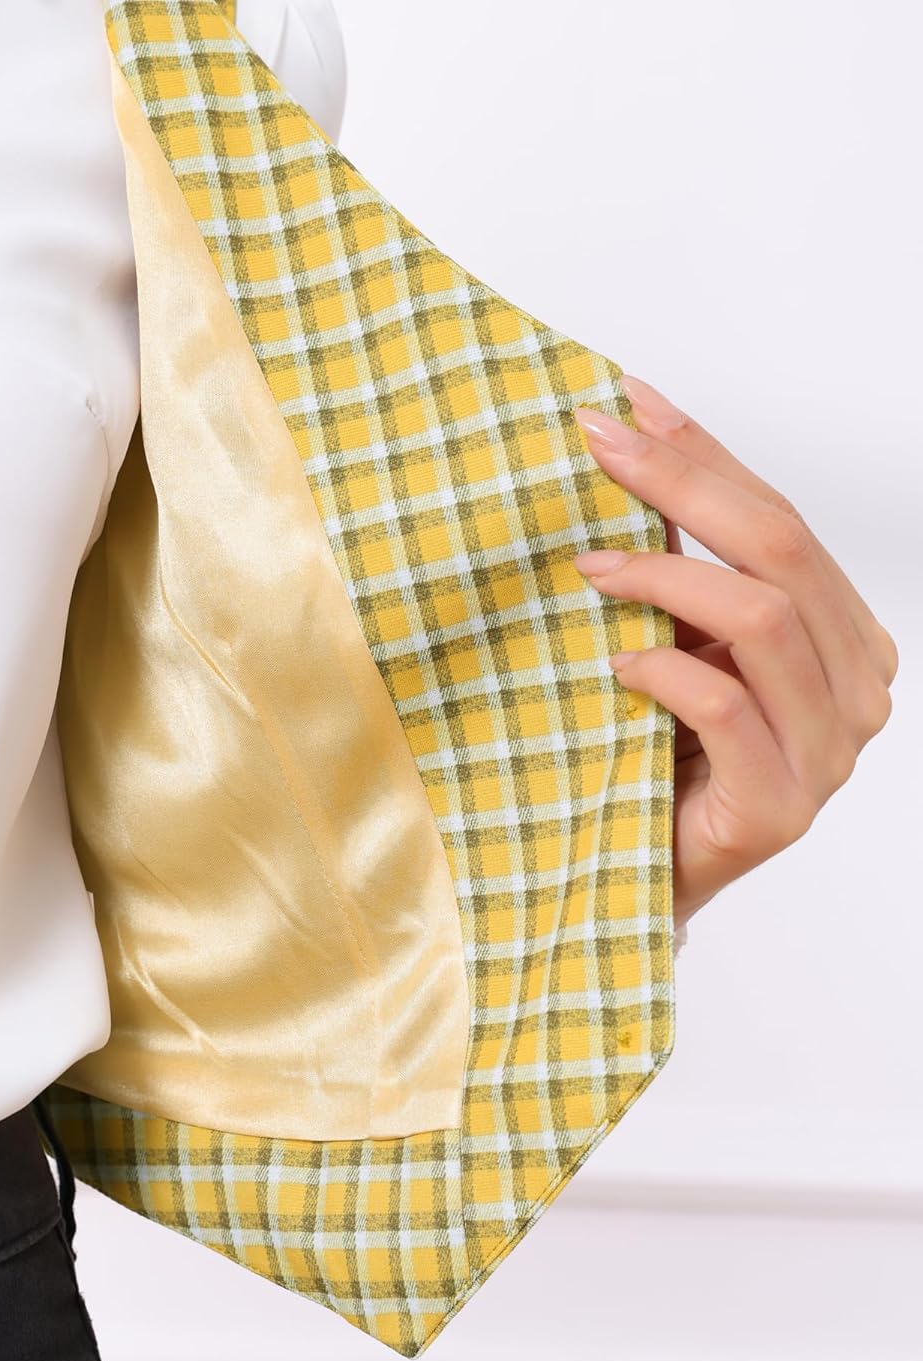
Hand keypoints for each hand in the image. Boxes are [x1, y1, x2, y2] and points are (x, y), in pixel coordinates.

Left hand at [569, 375, 898, 931]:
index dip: (705, 453)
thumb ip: (677, 570)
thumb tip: (619, 454)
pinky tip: (615, 664)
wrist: (644, 872)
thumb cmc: (661, 752)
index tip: (629, 402)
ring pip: (763, 617)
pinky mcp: (783, 806)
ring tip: (589, 569)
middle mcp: (857, 687)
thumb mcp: (676, 641)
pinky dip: (663, 670)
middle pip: (780, 549)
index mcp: (845, 636)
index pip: (780, 519)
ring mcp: (831, 750)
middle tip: (598, 448)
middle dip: (683, 484)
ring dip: (664, 576)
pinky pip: (728, 704)